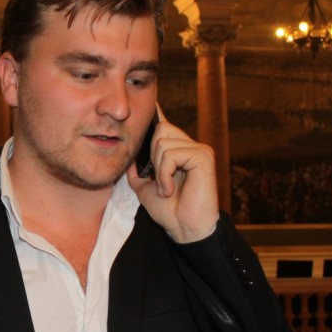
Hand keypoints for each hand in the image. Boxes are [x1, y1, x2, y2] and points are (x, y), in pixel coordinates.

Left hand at [126, 110, 219, 242]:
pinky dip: (165, 174)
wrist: (184, 229)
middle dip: (152, 157)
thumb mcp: (146, 190)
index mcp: (178, 151)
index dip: (156, 114)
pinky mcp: (203, 156)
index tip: (151, 102)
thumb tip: (128, 161)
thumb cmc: (169, 212)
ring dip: (158, 170)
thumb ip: (137, 174)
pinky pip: (172, 154)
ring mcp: (199, 150)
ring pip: (163, 142)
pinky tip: (170, 189)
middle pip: (161, 130)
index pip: (165, 126)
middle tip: (159, 182)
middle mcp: (190, 146)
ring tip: (166, 189)